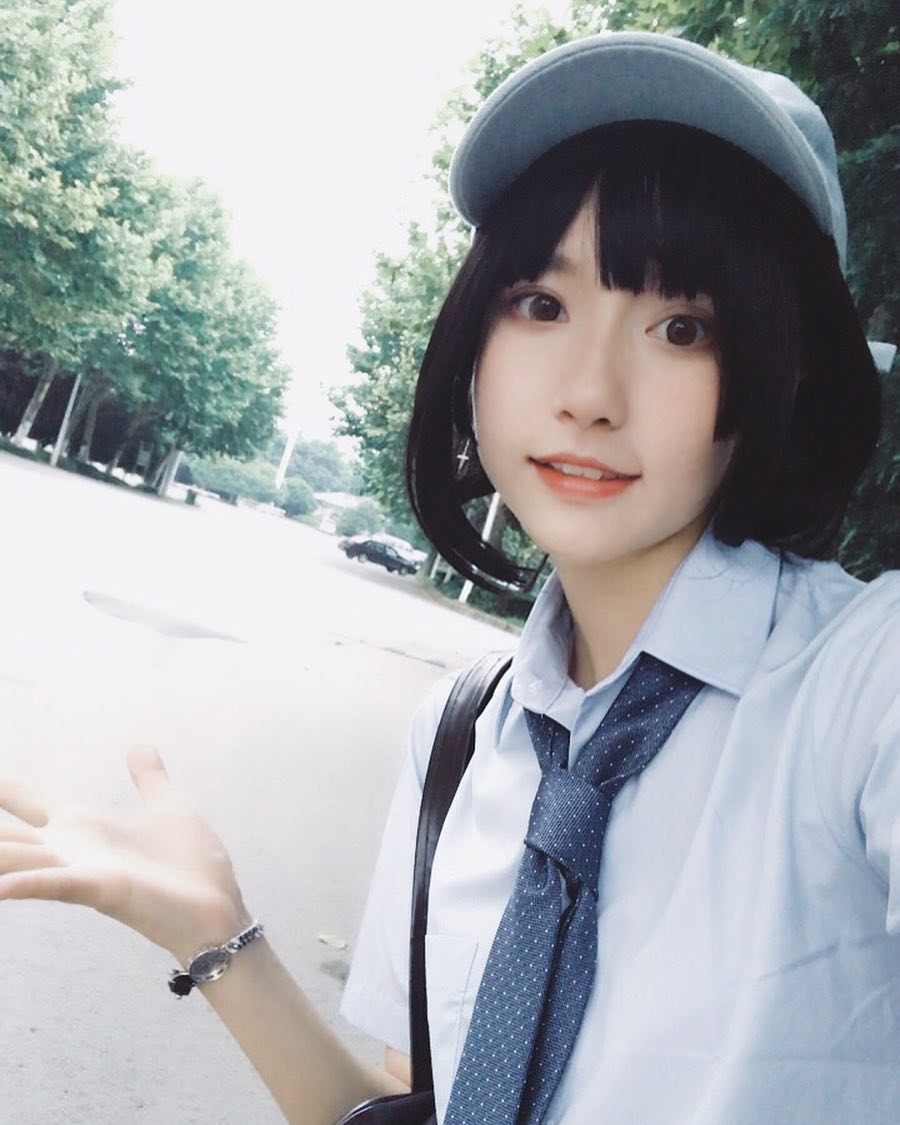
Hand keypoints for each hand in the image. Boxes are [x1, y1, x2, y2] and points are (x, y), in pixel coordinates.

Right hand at [0, 746, 250, 961]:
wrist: (217, 904)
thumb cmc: (191, 862)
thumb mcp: (167, 805)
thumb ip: (148, 776)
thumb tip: (138, 744)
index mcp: (81, 825)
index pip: (24, 800)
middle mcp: (69, 848)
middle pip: (3, 833)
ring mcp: (79, 869)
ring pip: (14, 857)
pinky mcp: (100, 887)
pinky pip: (52, 883)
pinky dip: (23, 884)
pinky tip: (0, 887)